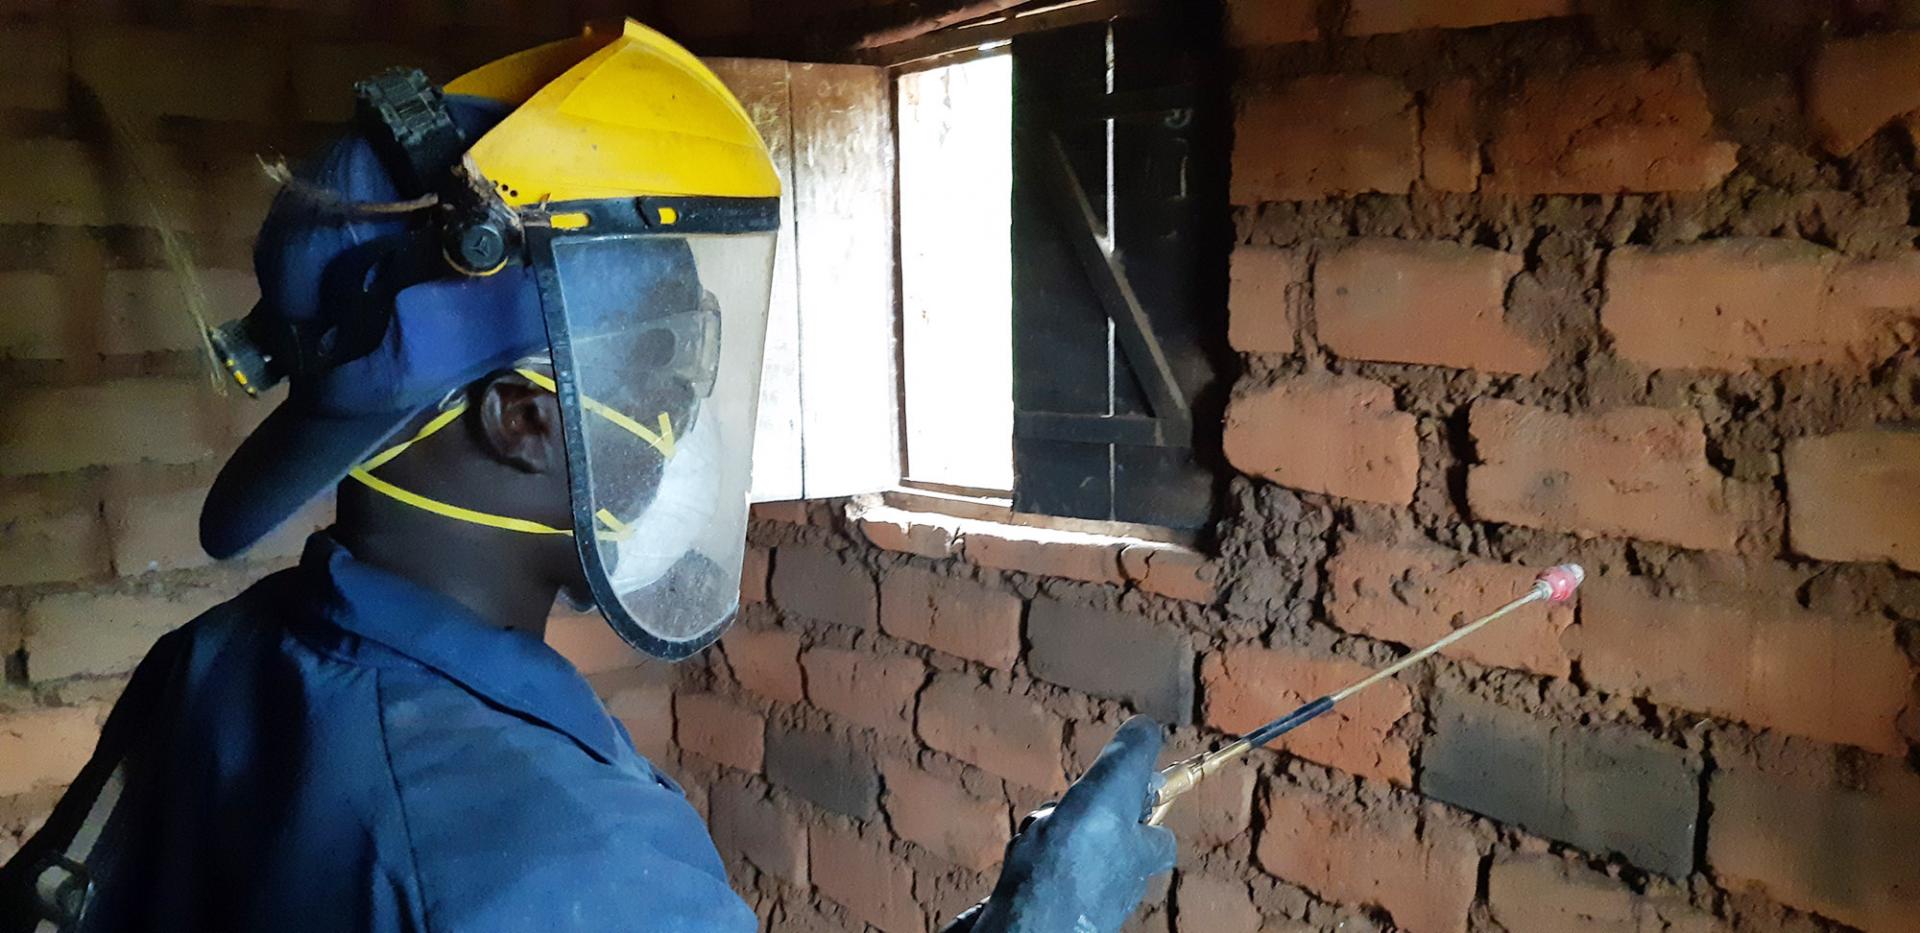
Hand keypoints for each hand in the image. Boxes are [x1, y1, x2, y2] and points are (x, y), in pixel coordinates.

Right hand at [965, 717, 1176, 932]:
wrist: (1023, 924)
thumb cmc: (1072, 864)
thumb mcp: (1111, 791)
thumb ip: (1129, 758)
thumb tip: (1146, 726)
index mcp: (1139, 856)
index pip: (1160, 837)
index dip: (1145, 810)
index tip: (1126, 789)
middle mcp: (1117, 882)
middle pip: (1107, 839)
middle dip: (1079, 816)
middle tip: (1063, 812)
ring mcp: (1080, 898)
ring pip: (1067, 853)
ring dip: (1045, 834)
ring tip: (1035, 837)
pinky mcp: (1042, 906)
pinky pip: (1035, 874)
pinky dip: (1024, 861)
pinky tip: (1018, 860)